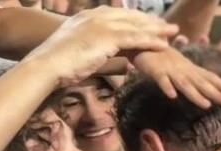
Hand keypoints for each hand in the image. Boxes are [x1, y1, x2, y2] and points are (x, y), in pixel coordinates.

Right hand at [26, 6, 178, 86]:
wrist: (47, 65)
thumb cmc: (58, 62)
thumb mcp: (76, 48)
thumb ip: (92, 47)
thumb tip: (100, 52)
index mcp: (88, 16)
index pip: (119, 14)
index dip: (137, 19)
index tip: (150, 23)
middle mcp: (96, 15)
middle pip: (131, 17)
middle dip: (151, 21)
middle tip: (167, 26)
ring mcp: (102, 25)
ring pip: (135, 26)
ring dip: (156, 30)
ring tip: (173, 33)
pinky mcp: (106, 37)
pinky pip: (134, 38)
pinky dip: (150, 41)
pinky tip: (163, 45)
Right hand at [130, 47, 220, 108]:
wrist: (146, 46)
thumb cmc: (165, 59)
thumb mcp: (182, 66)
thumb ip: (194, 75)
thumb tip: (208, 87)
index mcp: (190, 69)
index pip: (208, 77)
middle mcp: (184, 70)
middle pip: (200, 82)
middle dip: (214, 92)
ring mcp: (171, 71)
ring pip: (184, 84)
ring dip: (195, 94)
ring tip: (206, 105)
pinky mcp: (157, 72)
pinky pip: (162, 81)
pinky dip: (167, 87)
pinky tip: (172, 96)